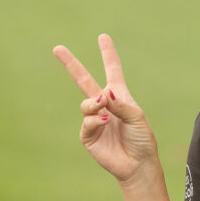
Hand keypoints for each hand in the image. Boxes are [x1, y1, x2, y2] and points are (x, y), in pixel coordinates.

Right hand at [53, 34, 158, 182]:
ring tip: (104, 109)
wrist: (138, 164)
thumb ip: (121, 104)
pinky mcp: (88, 136)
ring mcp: (95, 120)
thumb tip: (104, 93)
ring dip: (94, 104)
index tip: (103, 37)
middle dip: (71, 65)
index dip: (108, 54)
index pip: (112, 71)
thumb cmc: (142, 139)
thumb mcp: (137, 117)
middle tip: (57, 48)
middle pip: (84, 81)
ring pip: (86, 104)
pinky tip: (104, 122)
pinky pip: (87, 123)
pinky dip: (95, 121)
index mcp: (120, 97)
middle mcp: (105, 105)